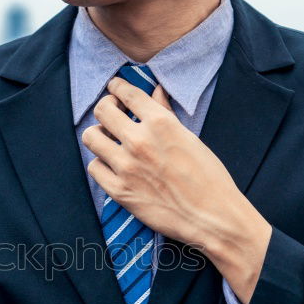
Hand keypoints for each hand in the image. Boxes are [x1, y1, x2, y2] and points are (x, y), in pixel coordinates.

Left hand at [81, 76, 271, 303]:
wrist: (212, 216)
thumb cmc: (209, 177)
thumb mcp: (189, 137)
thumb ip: (165, 113)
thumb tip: (156, 90)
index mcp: (161, 123)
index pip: (127, 93)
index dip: (117, 87)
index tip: (114, 88)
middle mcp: (139, 141)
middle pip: (102, 110)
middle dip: (105, 107)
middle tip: (111, 113)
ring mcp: (126, 166)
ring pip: (91, 137)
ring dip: (99, 135)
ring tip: (108, 140)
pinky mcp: (119, 191)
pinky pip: (94, 168)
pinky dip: (101, 164)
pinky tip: (112, 165)